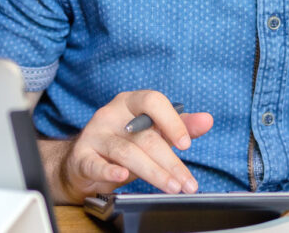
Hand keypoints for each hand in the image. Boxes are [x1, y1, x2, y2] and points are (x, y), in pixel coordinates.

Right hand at [41, 90, 213, 203]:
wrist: (84, 161)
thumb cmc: (123, 143)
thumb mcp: (152, 132)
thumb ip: (180, 126)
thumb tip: (207, 119)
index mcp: (130, 103)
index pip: (152, 101)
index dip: (171, 121)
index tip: (186, 144)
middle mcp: (111, 115)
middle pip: (144, 136)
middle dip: (170, 162)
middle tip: (186, 182)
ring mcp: (94, 135)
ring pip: (126, 153)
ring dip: (153, 172)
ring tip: (171, 187)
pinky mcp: (82, 157)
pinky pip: (95, 164)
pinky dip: (108, 171)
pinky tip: (121, 176)